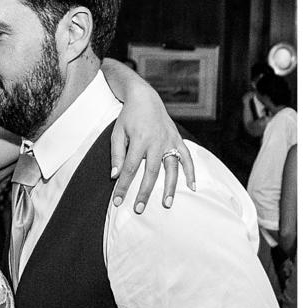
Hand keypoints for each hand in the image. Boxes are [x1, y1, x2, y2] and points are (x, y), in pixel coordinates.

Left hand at [104, 59, 194, 211]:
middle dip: (145, 192)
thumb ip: (116, 155)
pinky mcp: (177, 139)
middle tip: (139, 209)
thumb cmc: (128, 117)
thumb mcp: (117, 133)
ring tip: (167, 204)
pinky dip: (191, 171)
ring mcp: (169, 140)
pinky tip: (192, 186)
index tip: (118, 201)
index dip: (123, 186)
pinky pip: (187, 157)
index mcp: (139, 140)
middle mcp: (156, 141)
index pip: (129, 169)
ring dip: (170, 187)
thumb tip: (115, 176)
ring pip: (171, 168)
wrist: (145, 98)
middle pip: (151, 172)